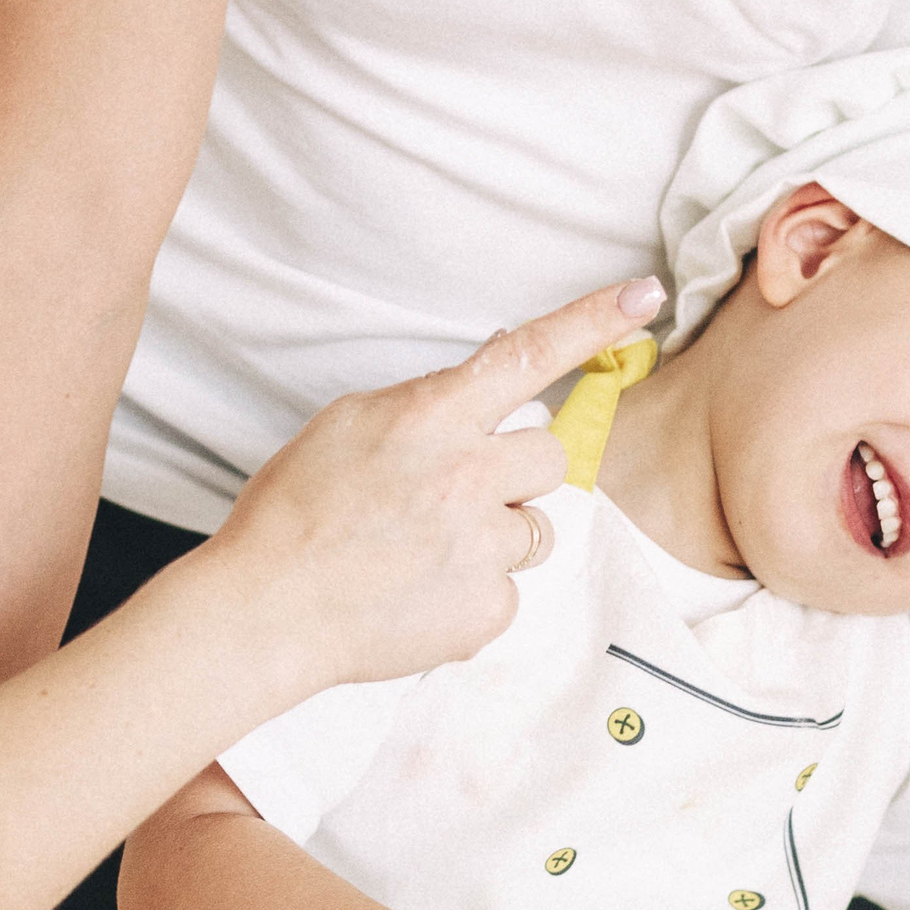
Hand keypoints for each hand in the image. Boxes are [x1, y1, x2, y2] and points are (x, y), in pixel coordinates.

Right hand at [204, 276, 664, 690]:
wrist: (265, 614)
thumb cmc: (293, 515)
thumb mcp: (348, 426)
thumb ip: (427, 400)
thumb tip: (493, 369)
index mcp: (431, 418)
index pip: (528, 354)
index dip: (592, 321)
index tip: (644, 296)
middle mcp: (467, 476)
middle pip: (548, 455)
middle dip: (514, 473)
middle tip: (452, 498)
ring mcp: (482, 548)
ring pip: (535, 530)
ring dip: (495, 537)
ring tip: (423, 554)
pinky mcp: (486, 610)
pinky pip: (508, 591)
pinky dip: (472, 595)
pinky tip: (418, 596)